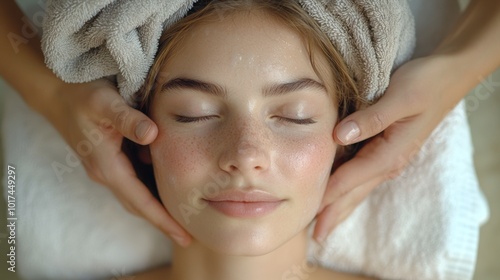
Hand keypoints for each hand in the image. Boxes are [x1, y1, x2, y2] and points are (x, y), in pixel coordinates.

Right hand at [46, 78, 191, 245]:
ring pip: (136, 196)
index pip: (140, 201)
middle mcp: (106, 173)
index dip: (163, 219)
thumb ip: (128, 119)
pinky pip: (133, 183)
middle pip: (139, 206)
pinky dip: (150, 191)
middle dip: (163, 221)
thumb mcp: (106, 103)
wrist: (58, 94)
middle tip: (188, 235)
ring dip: (156, 208)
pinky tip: (167, 188)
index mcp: (107, 166)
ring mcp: (106, 169)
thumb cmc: (83, 96)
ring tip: (182, 216)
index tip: (183, 235)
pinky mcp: (109, 161)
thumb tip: (152, 135)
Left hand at [313, 55, 468, 240]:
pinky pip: (363, 176)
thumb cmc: (425, 83)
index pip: (350, 179)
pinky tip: (342, 195)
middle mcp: (389, 161)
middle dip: (335, 214)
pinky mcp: (387, 149)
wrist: (449, 75)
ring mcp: (389, 157)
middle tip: (317, 236)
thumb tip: (339, 136)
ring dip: (342, 206)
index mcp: (389, 152)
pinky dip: (349, 189)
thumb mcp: (400, 97)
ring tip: (325, 225)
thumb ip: (371, 118)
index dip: (328, 195)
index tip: (308, 212)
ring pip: (359, 188)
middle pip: (355, 192)